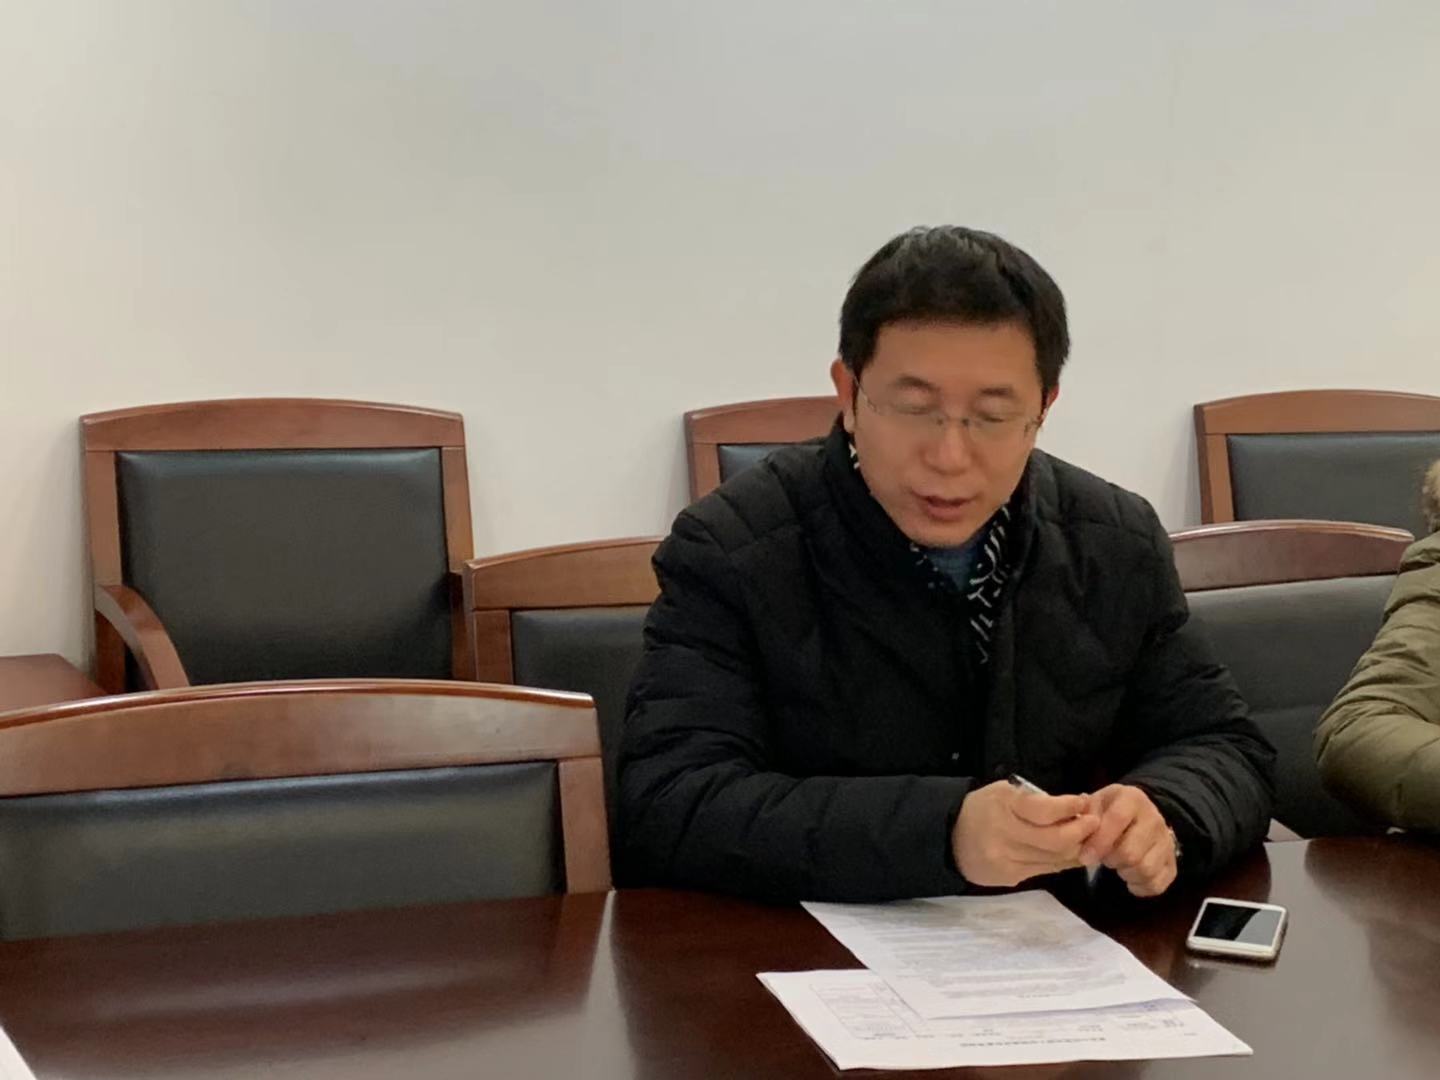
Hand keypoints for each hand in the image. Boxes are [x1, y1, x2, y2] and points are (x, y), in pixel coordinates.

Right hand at [952, 780, 1099, 887]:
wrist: (949, 838)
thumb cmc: (982, 808)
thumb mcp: (1004, 793)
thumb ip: (1035, 801)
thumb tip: (1076, 809)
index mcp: (1002, 806)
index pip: (1044, 810)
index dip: (1069, 807)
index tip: (1083, 802)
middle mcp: (1004, 835)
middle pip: (1055, 840)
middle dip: (1081, 831)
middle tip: (1094, 822)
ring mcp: (1006, 860)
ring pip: (1055, 859)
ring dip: (1077, 848)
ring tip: (1086, 837)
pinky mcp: (1009, 878)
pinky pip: (1046, 870)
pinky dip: (1062, 861)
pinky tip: (1069, 852)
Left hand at [1077, 784, 1176, 896]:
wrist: (1140, 815)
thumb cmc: (1109, 810)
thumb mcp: (1094, 803)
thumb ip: (1084, 817)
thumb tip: (1079, 833)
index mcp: (1132, 799)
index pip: (1117, 820)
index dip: (1099, 841)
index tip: (1085, 857)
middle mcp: (1155, 818)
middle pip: (1131, 853)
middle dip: (1111, 860)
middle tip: (1104, 857)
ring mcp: (1167, 841)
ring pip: (1145, 870)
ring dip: (1125, 873)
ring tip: (1118, 865)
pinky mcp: (1173, 862)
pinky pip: (1157, 884)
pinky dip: (1140, 887)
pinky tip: (1130, 878)